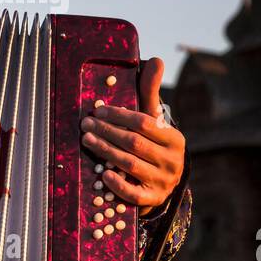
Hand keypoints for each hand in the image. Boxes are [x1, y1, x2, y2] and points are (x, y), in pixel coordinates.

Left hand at [79, 56, 185, 216]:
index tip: (97, 109)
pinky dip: (118, 184)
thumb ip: (150, 93)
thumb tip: (157, 60)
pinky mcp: (153, 200)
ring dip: (105, 151)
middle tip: (85, 123)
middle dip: (107, 131)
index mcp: (175, 139)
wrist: (162, 184)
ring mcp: (164, 182)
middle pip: (134, 143)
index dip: (119, 115)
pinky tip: (103, 173)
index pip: (144, 123)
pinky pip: (134, 193)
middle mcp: (173, 161)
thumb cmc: (153, 145)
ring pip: (130, 164)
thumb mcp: (154, 121)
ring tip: (87, 140)